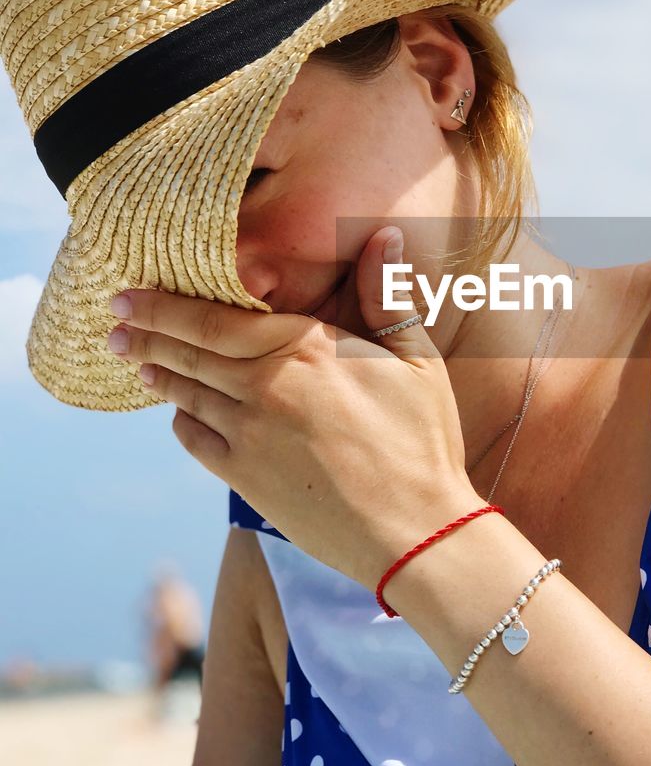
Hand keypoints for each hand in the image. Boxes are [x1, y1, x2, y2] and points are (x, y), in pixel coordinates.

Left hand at [106, 227, 478, 590]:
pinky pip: (196, 439)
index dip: (166, 304)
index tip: (131, 292)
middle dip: (145, 331)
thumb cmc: (422, 440)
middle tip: (113, 318)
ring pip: (186, 393)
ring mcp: (249, 434)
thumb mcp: (417, 360)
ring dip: (156, 371)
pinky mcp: (245, 478)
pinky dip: (180, 420)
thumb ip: (387, 296)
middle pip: (188, 351)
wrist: (412, 530)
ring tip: (133, 357)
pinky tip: (177, 412)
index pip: (216, 317)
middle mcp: (266, 385)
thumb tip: (386, 235)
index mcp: (306, 348)